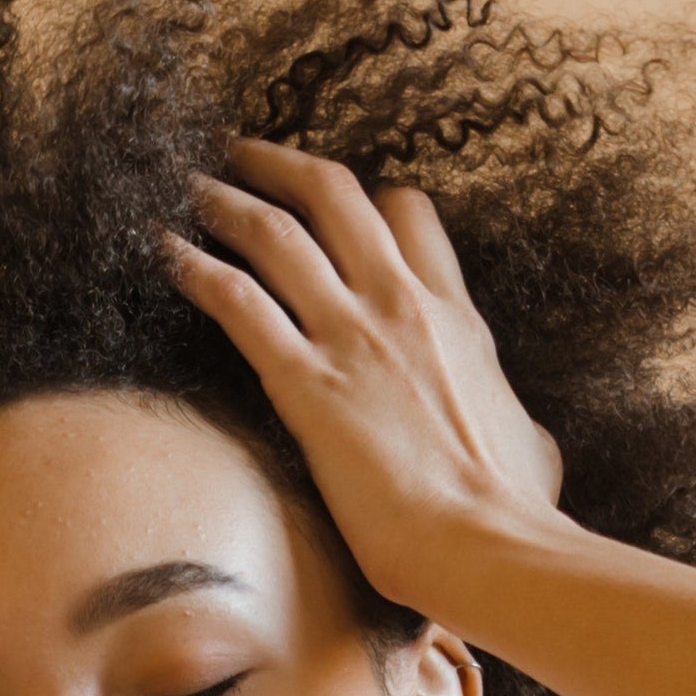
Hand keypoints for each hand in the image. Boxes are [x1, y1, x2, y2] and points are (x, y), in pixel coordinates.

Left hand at [159, 136, 566, 612]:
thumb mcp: (531, 442)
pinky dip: (194, 268)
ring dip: (227, 202)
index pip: (409, 215)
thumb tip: (522, 434)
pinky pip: (237, 301)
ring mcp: (351, 336)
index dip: (368, 198)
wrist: (483, 542)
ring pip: (276, 234)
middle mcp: (401, 304)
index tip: (333, 198)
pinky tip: (164, 252)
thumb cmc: (512, 508)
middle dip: (280, 164)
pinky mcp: (305, 381)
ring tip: (190, 188)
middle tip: (239, 153)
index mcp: (457, 316)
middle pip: (334, 196)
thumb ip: (510, 413)